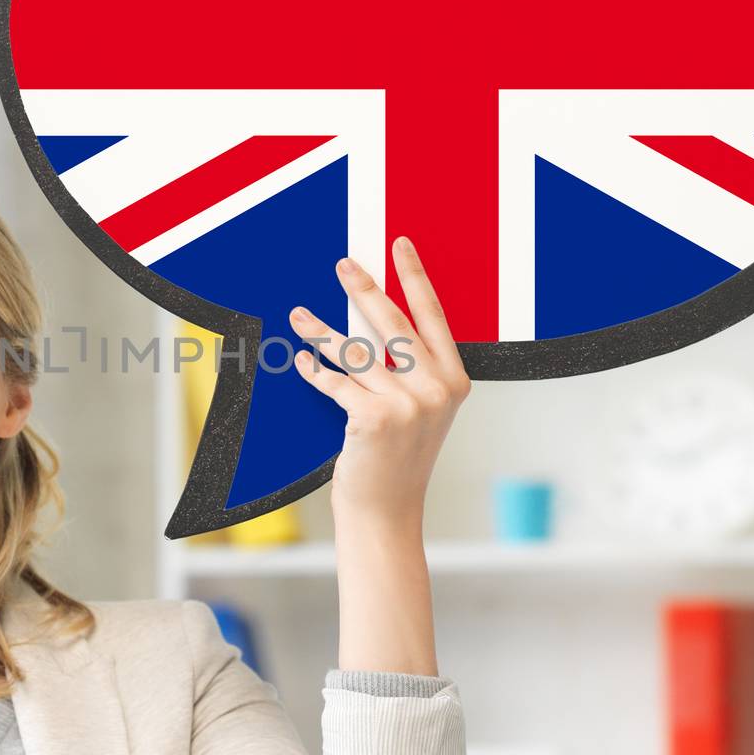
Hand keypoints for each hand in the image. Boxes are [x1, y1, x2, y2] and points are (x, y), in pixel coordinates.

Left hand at [288, 235, 471, 528]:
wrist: (387, 509)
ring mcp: (407, 404)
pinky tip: (301, 361)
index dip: (415, 277)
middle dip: (363, 288)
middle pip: (393, 323)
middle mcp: (436, 389)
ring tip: (298, 314)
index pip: (434, 316)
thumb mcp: (424, 411)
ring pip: (355, 351)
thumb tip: (377, 318)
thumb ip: (415, 370)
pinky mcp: (374, 418)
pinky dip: (314, 371)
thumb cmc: (399, 457)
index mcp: (455, 381)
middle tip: (342, 263)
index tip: (400, 245)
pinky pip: (335, 382)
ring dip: (320, 330)